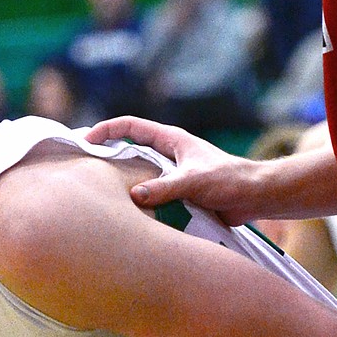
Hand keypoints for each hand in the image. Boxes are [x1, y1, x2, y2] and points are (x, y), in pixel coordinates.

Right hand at [85, 117, 261, 223]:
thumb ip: (165, 188)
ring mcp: (172, 171)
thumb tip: (135, 196)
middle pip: (130, 148)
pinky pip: (151, 191)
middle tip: (83, 164)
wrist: (253, 196)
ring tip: (97, 190)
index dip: (107, 129)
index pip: (131, 126)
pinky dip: (137, 198)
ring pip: (139, 172)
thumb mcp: (194, 181)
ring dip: (122, 178)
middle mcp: (168, 153)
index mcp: (171, 140)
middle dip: (107, 153)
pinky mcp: (178, 190)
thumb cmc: (229, 180)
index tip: (87, 141)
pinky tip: (126, 210)